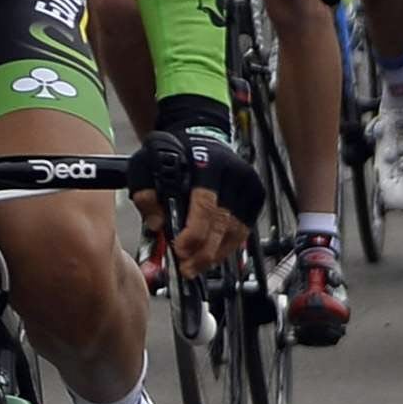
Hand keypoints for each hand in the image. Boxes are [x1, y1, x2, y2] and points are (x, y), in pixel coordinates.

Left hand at [135, 97, 258, 277]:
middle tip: (187, 268)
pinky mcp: (256, 195)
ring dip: (216, 253)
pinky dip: (228, 246)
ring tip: (196, 267)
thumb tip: (157, 224)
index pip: (205, 204)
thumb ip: (146, 192)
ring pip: (237, 230)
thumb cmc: (173, 153)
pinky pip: (244, 229)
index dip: (194, 232)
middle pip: (224, 222)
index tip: (180, 251)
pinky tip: (211, 255)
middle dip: (204, 250)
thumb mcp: (147, 163)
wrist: (201, 135)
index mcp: (209, 162)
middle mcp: (235, 173)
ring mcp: (249, 184)